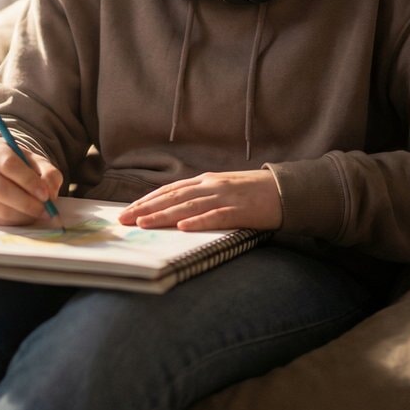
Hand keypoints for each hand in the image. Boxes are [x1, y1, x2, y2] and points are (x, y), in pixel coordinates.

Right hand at [0, 136, 62, 225]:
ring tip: (38, 213)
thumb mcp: (35, 161)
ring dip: (23, 214)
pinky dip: (15, 221)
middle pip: (0, 188)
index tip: (45, 194)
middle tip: (45, 210)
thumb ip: (48, 173)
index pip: (8, 164)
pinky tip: (25, 216)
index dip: (28, 181)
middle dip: (26, 203)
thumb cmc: (18, 165)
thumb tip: (50, 194)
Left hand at [118, 169, 282, 231]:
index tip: (127, 211)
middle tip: (124, 220)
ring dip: (164, 216)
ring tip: (144, 224)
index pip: (169, 190)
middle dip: (146, 208)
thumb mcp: (222, 189)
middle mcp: (211, 186)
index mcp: (205, 181)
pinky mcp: (240, 210)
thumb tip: (174, 210)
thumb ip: (200, 196)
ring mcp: (225, 197)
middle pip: (172, 197)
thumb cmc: (252, 193)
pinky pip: (217, 217)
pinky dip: (199, 222)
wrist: (286, 190)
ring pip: (189, 207)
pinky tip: (183, 228)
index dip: (147, 200)